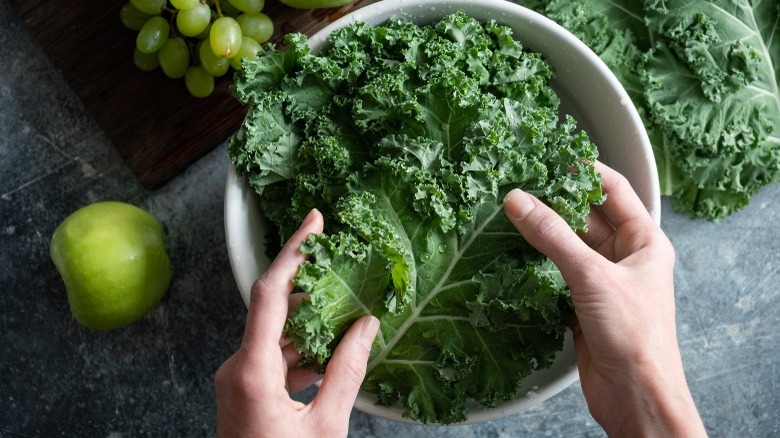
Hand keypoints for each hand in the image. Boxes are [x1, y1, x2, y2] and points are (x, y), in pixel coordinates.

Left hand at [215, 209, 379, 437]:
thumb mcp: (326, 426)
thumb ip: (348, 371)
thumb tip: (368, 326)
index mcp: (251, 371)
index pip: (268, 292)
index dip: (294, 250)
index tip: (315, 220)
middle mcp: (236, 367)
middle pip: (274, 310)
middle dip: (313, 291)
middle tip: (349, 274)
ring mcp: (237, 379)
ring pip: (276, 335)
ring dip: (311, 325)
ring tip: (351, 315)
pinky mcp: (244, 391)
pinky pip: (274, 357)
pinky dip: (303, 351)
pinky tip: (333, 352)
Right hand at [504, 162, 705, 436]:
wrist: (635, 395)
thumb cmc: (636, 337)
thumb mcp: (592, 275)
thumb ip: (552, 235)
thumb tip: (519, 200)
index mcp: (644, 241)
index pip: (613, 190)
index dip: (583, 170)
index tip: (550, 157)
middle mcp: (625, 258)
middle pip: (585, 216)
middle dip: (554, 201)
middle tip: (519, 185)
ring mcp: (602, 282)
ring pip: (568, 245)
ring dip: (542, 233)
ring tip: (509, 214)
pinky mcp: (582, 304)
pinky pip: (556, 273)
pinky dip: (537, 263)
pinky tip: (513, 254)